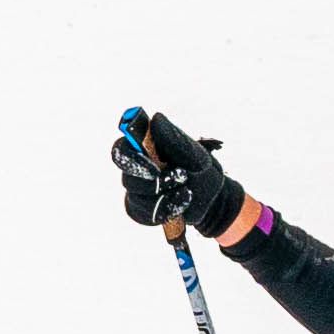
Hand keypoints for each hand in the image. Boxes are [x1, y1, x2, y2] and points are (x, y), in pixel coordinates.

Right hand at [115, 107, 247, 241]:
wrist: (212, 199)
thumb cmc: (201, 170)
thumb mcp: (195, 154)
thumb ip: (174, 139)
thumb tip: (156, 119)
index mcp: (142, 149)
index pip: (121, 150)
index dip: (132, 159)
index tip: (154, 168)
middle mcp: (134, 170)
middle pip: (128, 178)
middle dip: (155, 183)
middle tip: (180, 178)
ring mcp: (136, 192)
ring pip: (138, 199)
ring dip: (166, 197)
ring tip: (187, 190)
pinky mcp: (142, 212)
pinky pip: (146, 215)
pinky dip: (167, 210)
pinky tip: (182, 204)